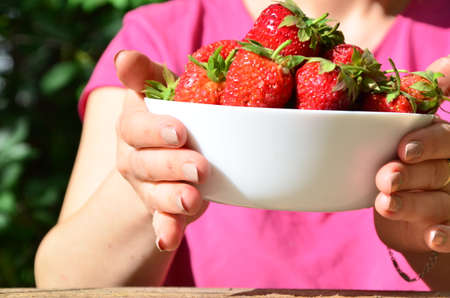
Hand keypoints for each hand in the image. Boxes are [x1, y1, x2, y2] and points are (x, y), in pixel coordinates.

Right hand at [114, 50, 209, 250]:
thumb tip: (124, 58)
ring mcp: (146, 186)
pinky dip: (165, 231)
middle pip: (145, 164)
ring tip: (192, 199)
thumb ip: (144, 76)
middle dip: (171, 166)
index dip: (155, 130)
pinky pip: (161, 221)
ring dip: (171, 198)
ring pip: (153, 194)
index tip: (180, 131)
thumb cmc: (171, 114)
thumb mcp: (160, 91)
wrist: (168, 152)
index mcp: (134, 127)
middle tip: (199, 167)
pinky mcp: (162, 208)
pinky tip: (167, 239)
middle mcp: (133, 158)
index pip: (135, 128)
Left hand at [374, 56, 449, 252]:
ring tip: (386, 203)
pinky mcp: (448, 231)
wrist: (403, 215)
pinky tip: (432, 236)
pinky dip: (445, 236)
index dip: (428, 142)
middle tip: (387, 176)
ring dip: (413, 203)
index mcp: (442, 144)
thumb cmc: (402, 166)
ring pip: (439, 201)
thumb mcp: (405, 134)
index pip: (445, 138)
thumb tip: (448, 64)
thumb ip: (419, 101)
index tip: (403, 148)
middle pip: (441, 168)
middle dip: (414, 172)